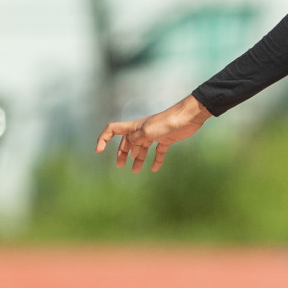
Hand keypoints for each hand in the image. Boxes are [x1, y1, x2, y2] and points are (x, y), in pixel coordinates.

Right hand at [95, 94, 212, 172]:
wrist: (188, 117)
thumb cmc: (166, 121)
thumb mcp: (146, 132)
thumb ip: (135, 140)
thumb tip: (130, 147)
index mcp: (134, 127)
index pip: (112, 130)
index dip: (103, 139)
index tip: (99, 151)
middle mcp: (142, 130)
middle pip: (128, 142)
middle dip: (122, 153)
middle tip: (121, 165)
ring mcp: (155, 135)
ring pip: (143, 148)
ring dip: (138, 159)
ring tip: (136, 171)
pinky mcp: (167, 139)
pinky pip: (158, 151)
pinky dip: (156, 160)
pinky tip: (154, 169)